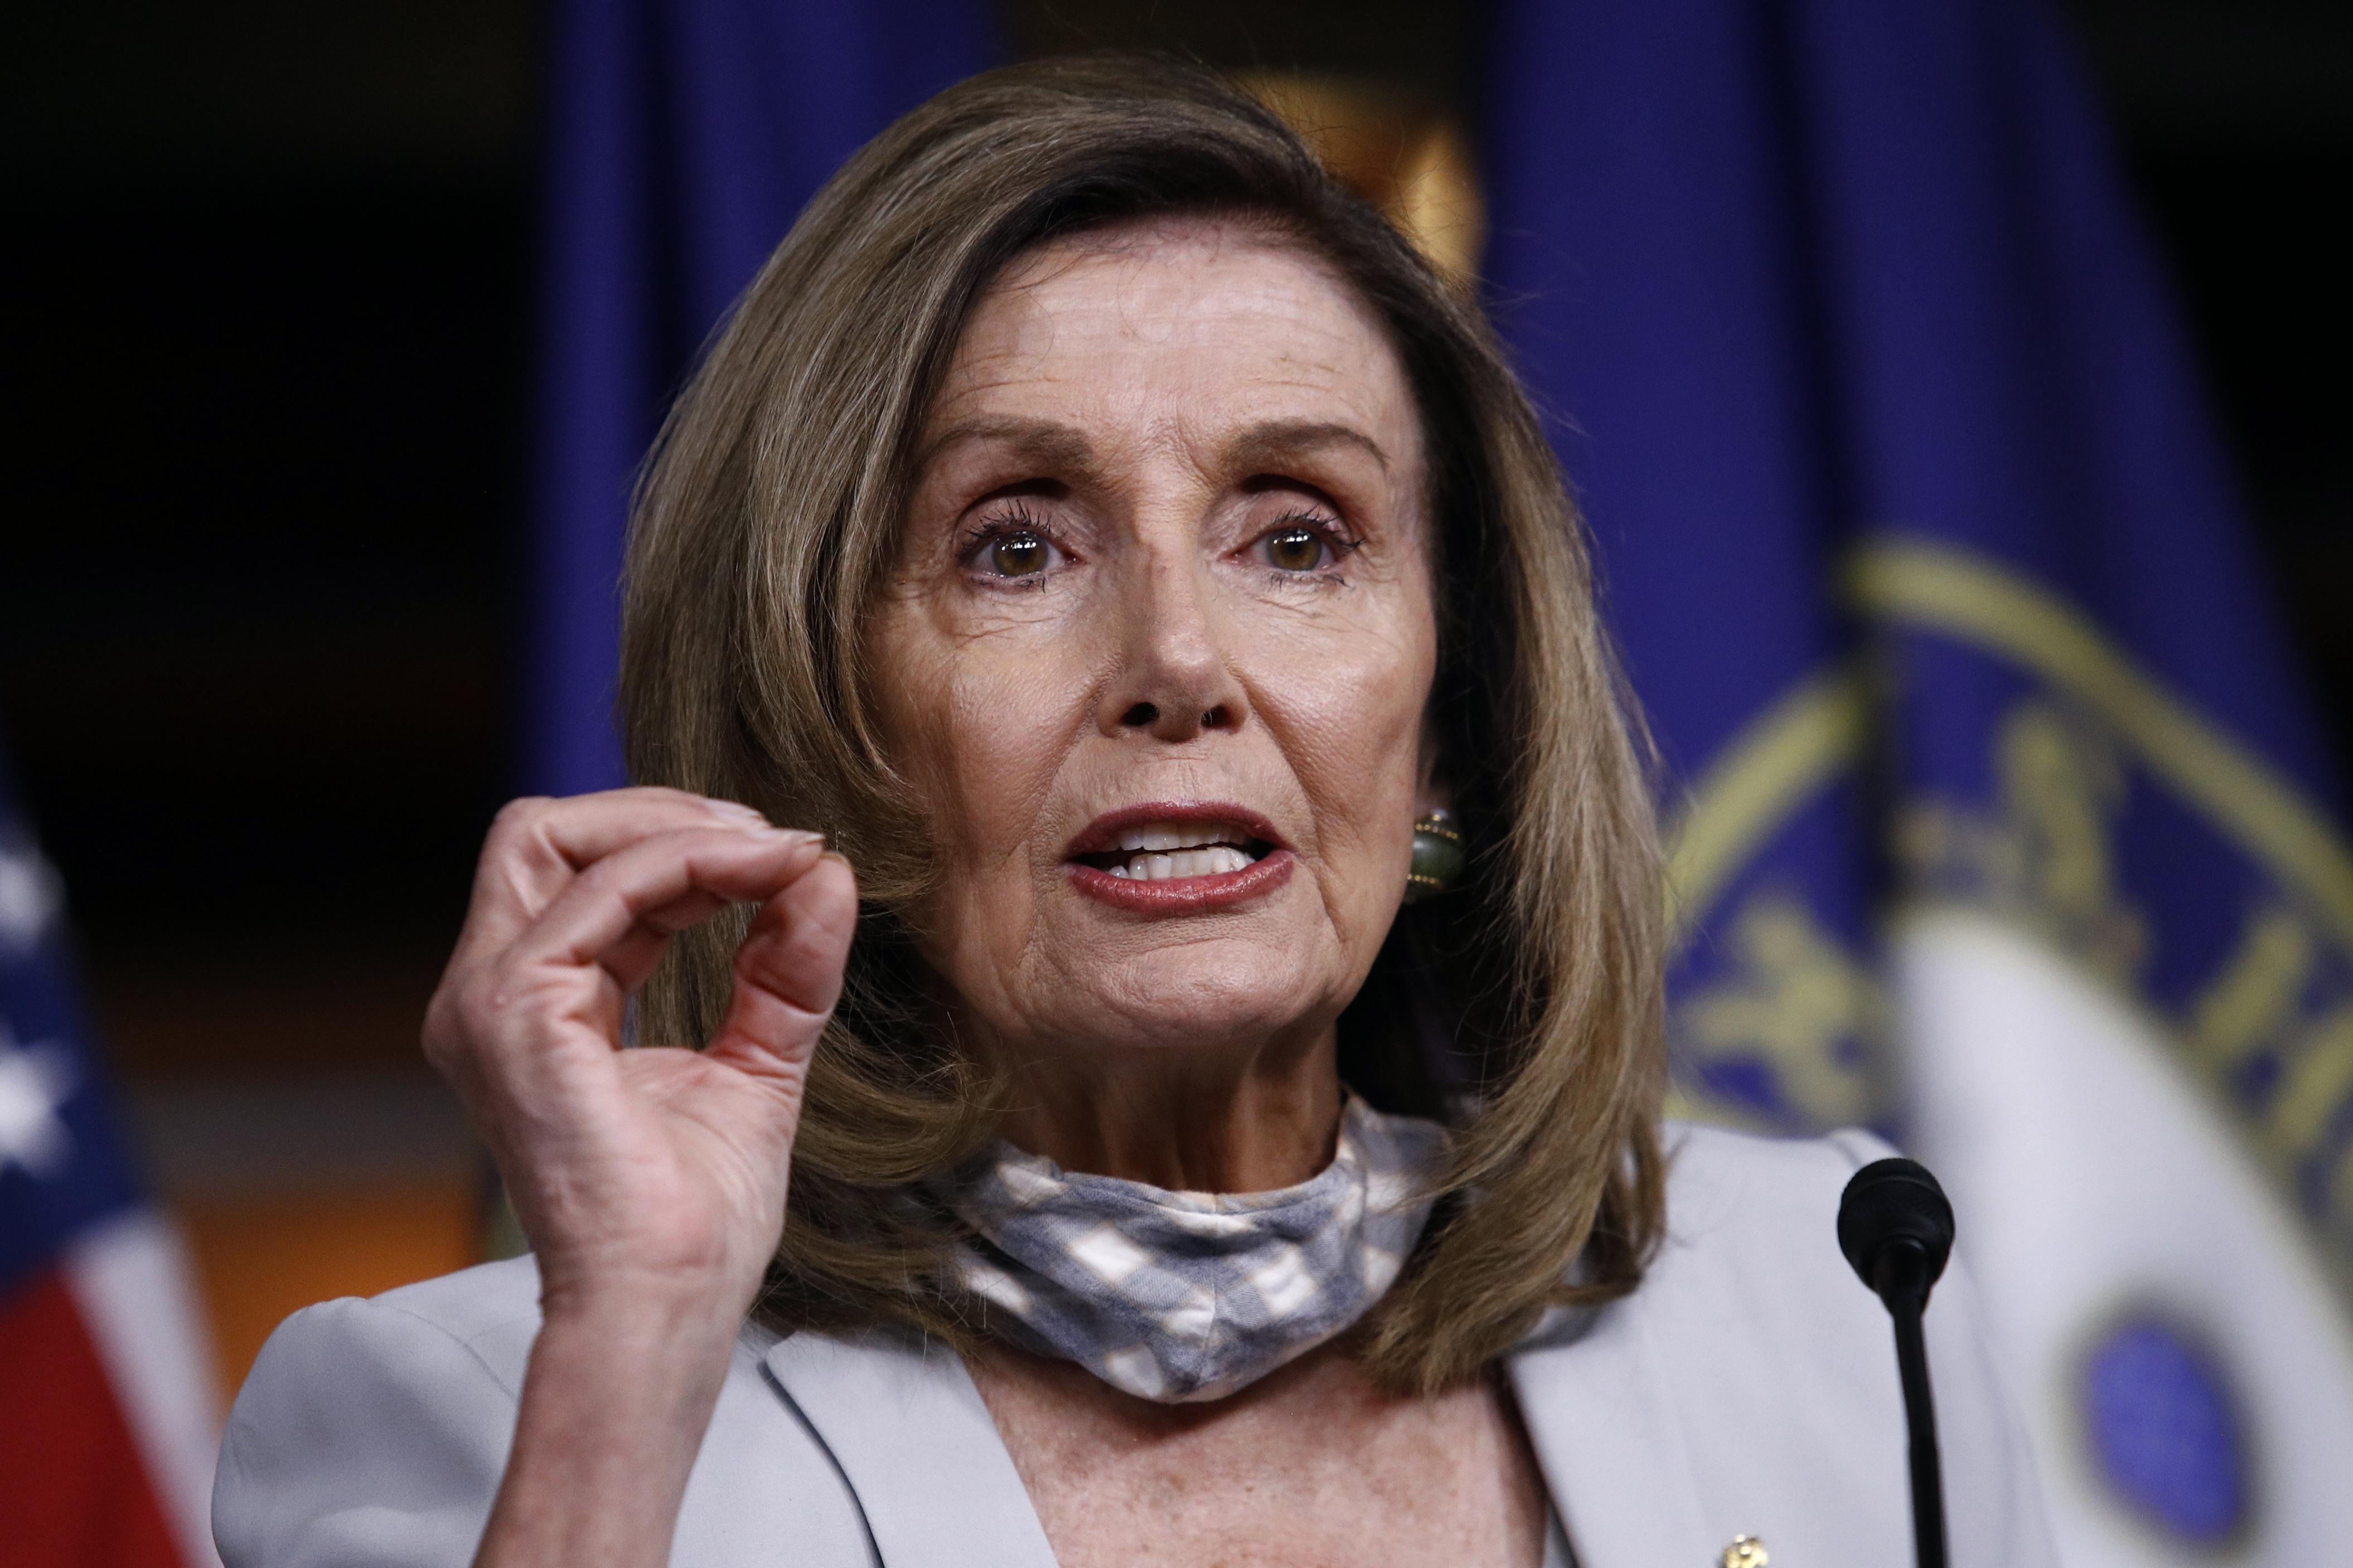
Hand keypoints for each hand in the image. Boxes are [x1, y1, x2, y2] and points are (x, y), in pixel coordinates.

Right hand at [424, 787, 857, 1327]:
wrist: (666, 1302)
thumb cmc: (695, 1219)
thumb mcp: (757, 1062)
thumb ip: (784, 968)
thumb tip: (825, 872)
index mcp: (536, 1007)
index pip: (585, 874)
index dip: (686, 845)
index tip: (789, 856)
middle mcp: (490, 995)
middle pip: (545, 832)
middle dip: (665, 811)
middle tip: (774, 838)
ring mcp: (488, 999)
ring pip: (551, 833)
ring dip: (679, 825)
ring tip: (775, 850)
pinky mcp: (514, 1009)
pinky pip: (600, 887)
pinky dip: (688, 860)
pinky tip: (761, 872)